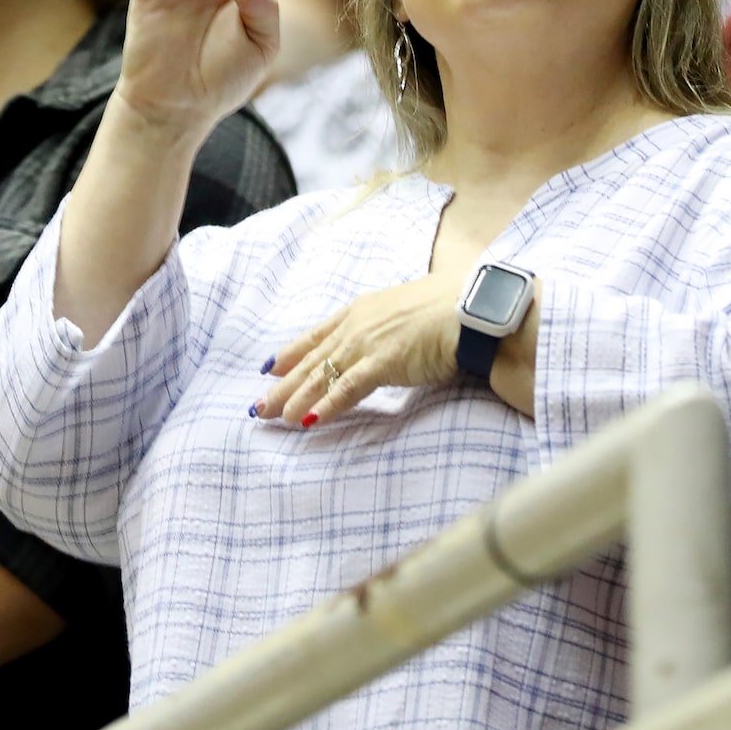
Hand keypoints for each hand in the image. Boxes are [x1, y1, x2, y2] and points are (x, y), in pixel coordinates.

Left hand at [255, 274, 460, 425]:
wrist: (472, 308)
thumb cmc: (451, 310)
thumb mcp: (408, 314)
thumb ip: (390, 328)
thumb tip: (390, 340)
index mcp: (361, 310)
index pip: (318, 335)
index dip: (292, 352)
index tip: (269, 366)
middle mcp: (356, 324)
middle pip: (311, 359)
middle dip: (283, 383)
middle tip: (258, 404)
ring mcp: (367, 342)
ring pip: (321, 375)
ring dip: (296, 399)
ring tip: (273, 417)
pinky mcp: (382, 361)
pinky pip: (347, 388)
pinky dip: (326, 405)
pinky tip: (307, 420)